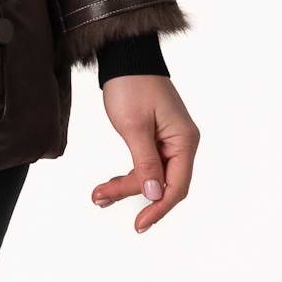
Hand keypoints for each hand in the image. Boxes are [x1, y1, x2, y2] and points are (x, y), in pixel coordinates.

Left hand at [92, 73, 198, 232]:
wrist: (125, 57)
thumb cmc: (132, 85)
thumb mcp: (134, 126)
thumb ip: (145, 162)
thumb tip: (156, 193)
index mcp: (184, 140)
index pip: (177, 185)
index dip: (159, 207)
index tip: (140, 223)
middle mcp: (182, 143)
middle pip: (162, 183)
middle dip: (132, 194)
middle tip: (100, 198)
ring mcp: (169, 141)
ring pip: (151, 176)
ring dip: (126, 186)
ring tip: (98, 193)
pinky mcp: (156, 139)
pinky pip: (145, 164)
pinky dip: (128, 175)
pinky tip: (108, 184)